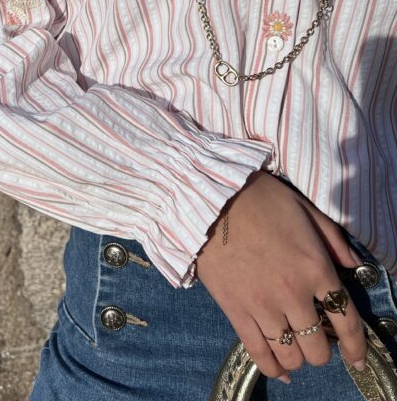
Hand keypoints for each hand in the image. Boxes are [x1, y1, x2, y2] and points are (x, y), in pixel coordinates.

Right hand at [195, 170, 367, 383]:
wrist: (211, 198)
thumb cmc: (259, 198)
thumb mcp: (305, 208)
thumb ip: (333, 238)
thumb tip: (352, 264)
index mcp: (316, 268)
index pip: (347, 322)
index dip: (356, 347)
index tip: (357, 358)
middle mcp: (294, 294)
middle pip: (319, 347)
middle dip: (322, 349)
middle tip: (315, 337)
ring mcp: (263, 306)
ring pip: (291, 356)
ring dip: (298, 358)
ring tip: (295, 347)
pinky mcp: (236, 311)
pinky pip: (259, 354)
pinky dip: (272, 368)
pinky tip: (279, 370)